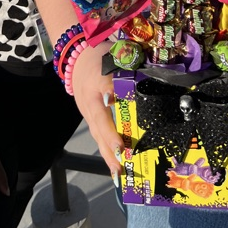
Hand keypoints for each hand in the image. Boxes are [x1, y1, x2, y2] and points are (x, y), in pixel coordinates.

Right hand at [70, 43, 122, 176]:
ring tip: (118, 172)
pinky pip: (97, 135)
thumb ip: (131, 66)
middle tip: (122, 157)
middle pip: (99, 121)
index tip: (115, 106)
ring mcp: (87, 109)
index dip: (111, 98)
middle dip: (110, 140)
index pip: (105, 88)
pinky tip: (115, 166)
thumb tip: (151, 79)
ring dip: (107, 153)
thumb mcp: (116, 55)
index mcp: (98, 78)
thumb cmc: (101, 56)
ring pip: (97, 133)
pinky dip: (105, 151)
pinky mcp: (88, 117)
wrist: (76, 57)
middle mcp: (91, 98)